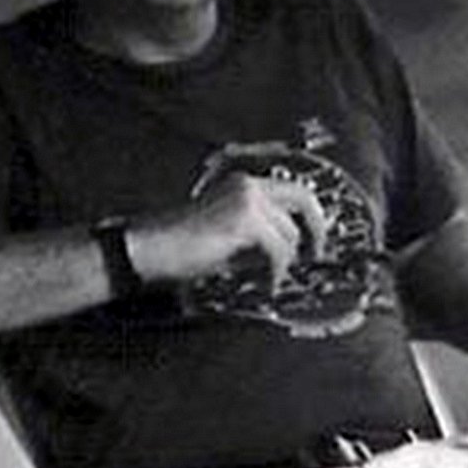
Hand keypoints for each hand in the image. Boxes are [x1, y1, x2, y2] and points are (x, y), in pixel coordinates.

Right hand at [140, 170, 326, 291]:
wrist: (151, 246)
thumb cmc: (180, 244)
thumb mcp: (226, 231)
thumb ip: (257, 231)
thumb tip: (287, 248)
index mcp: (241, 184)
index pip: (290, 189)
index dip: (309, 213)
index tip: (314, 236)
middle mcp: (247, 186)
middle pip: (302, 198)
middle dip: (316, 227)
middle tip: (316, 253)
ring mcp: (247, 201)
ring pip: (289, 232)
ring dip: (285, 260)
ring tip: (271, 278)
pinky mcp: (245, 221)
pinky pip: (279, 250)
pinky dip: (277, 270)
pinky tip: (268, 282)